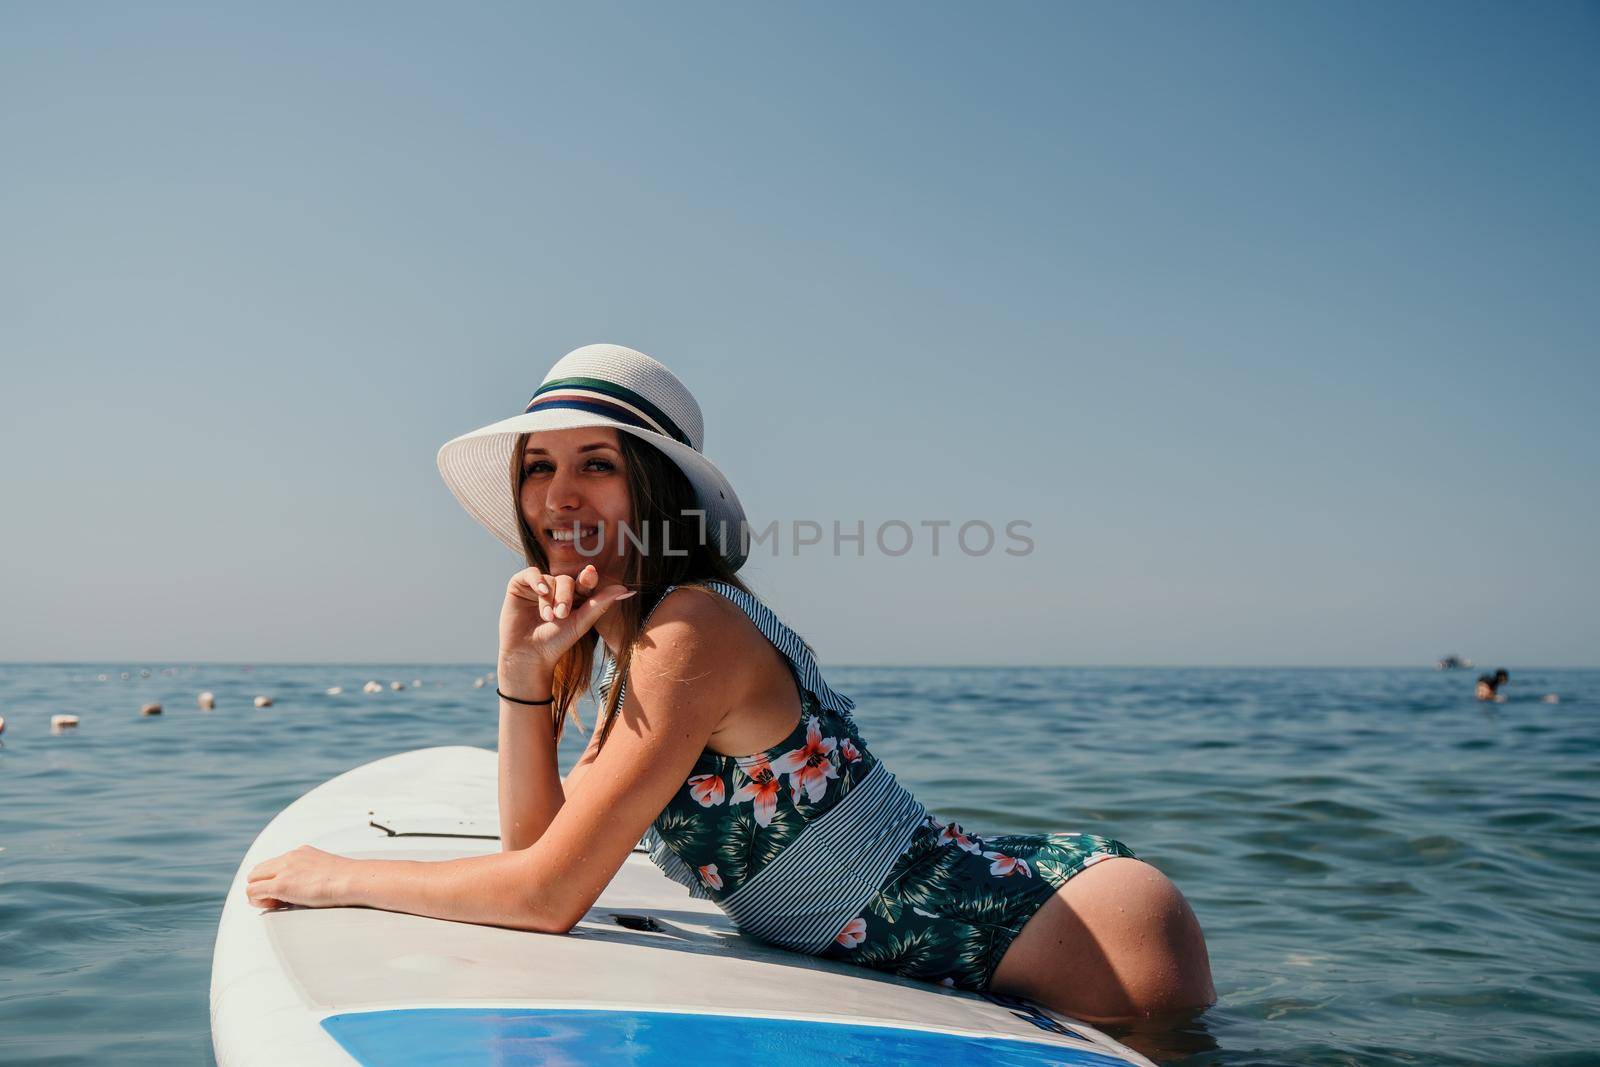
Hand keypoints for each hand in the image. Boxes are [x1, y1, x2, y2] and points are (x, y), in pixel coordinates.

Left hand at [246, 844, 350, 909]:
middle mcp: (289, 857)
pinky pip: (253, 891)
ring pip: (252, 879)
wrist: (353, 879)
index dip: (273, 879)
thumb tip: (312, 885)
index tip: (285, 893)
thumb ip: (314, 872)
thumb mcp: (327, 869)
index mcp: (301, 852)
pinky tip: (274, 905)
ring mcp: (284, 870)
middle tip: (276, 900)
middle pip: (258, 870)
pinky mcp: (281, 885)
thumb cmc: (347, 879)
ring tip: (275, 903)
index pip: (274, 864)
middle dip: (262, 885)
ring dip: (258, 893)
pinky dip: (257, 900)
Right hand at [498, 563, 635, 680]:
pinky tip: (541, 592)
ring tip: (549, 617)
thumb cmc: (556, 642)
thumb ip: (601, 604)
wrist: (528, 656)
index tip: (590, 576)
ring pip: (549, 579)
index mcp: (575, 597)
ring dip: (550, 598)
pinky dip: (537, 580)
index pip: (583, 581)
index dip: (588, 578)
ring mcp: (538, 587)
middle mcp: (556, 589)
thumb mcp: (581, 622)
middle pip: (567, 580)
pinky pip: (531, 573)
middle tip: (562, 615)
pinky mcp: (519, 586)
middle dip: (566, 596)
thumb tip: (626, 589)